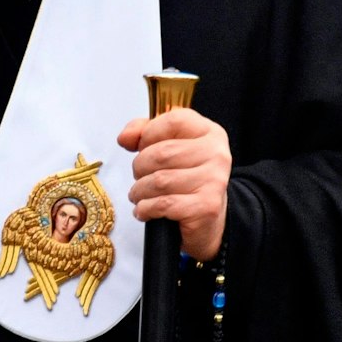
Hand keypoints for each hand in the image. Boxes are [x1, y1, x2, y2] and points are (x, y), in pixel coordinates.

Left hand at [117, 108, 230, 260]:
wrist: (206, 220)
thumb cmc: (184, 180)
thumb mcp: (169, 147)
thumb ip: (145, 133)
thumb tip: (125, 137)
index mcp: (209, 132)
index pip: (174, 120)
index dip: (149, 133)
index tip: (141, 146)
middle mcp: (217, 154)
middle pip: (162, 153)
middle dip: (139, 167)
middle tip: (139, 177)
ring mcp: (214, 181)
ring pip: (160, 180)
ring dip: (139, 191)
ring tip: (139, 195)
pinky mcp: (207, 206)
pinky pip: (164, 204)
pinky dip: (146, 208)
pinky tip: (145, 210)